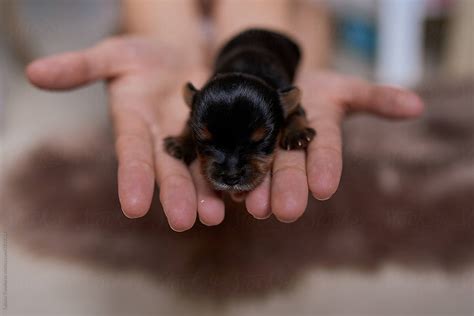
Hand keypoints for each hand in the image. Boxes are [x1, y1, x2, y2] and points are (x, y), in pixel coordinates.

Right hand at [26, 36, 225, 230]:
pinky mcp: (219, 136)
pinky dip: (232, 173)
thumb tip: (34, 72)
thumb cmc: (144, 56)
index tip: (133, 207)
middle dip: (175, 195)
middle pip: (168, 170)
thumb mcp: (114, 54)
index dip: (131, 178)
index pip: (131, 154)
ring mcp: (192, 141)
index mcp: (135, 124)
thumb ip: (81, 66)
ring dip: (206, 194)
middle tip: (183, 221)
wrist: (183, 54)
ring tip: (215, 216)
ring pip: (199, 171)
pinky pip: (226, 156)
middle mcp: (162, 140)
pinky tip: (244, 192)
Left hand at [243, 71, 423, 221]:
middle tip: (287, 212)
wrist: (271, 81)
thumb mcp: (344, 88)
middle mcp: (289, 145)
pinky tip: (225, 191)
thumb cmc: (314, 90)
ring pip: (260, 168)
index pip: (324, 151)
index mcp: (317, 132)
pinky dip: (228, 175)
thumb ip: (375, 98)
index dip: (325, 167)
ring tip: (255, 207)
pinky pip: (231, 157)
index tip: (325, 187)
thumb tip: (416, 106)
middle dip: (289, 188)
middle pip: (289, 167)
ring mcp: (262, 146)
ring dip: (258, 189)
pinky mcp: (235, 143)